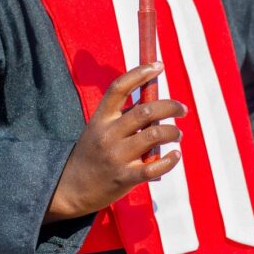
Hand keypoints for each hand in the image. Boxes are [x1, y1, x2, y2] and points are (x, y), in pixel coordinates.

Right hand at [45, 62, 185, 221]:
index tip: (159, 65)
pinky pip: (154, 167)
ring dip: (172, 131)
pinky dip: (170, 160)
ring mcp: (116, 156)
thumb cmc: (92, 154)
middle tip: (182, 109)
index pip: (119, 87)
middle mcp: (108, 134)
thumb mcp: (98, 129)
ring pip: (154, 135)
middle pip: (145, 111)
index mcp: (100, 118)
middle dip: (170, 106)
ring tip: (177, 134)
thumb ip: (123, 116)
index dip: (140, 73)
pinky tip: (175, 155)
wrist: (71, 187)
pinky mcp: (125, 178)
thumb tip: (155, 101)